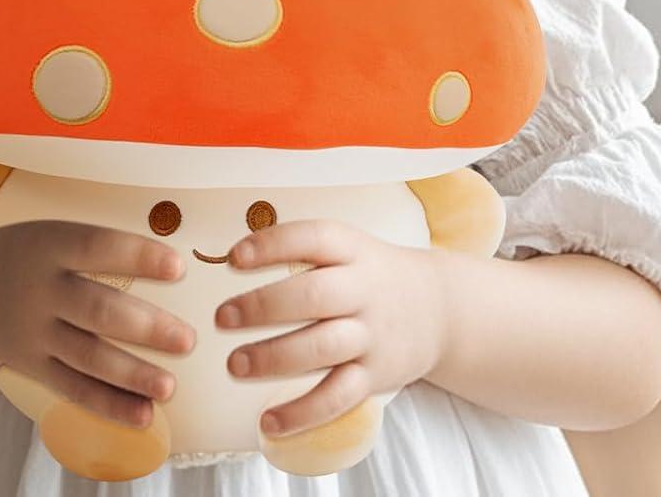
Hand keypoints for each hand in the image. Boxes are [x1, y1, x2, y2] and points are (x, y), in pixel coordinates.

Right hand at [0, 219, 196, 428]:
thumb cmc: (32, 255)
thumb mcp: (54, 233)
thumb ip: (101, 246)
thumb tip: (174, 261)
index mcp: (50, 246)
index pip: (96, 246)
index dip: (137, 256)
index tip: (177, 267)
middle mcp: (40, 291)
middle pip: (96, 310)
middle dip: (144, 327)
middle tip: (187, 339)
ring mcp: (35, 333)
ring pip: (87, 357)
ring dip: (131, 374)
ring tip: (169, 387)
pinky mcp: (34, 367)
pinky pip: (74, 389)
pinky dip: (109, 405)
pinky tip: (143, 416)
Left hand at [214, 219, 448, 439]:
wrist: (438, 308)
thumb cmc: (370, 275)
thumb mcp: (347, 247)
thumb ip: (300, 250)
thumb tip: (233, 257)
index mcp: (352, 249)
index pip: (312, 239)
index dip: (272, 246)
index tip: (234, 258)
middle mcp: (363, 290)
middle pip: (313, 296)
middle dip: (263, 307)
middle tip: (222, 317)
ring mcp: (370, 335)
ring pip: (321, 348)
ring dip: (273, 358)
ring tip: (235, 364)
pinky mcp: (375, 376)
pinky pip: (337, 398)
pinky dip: (302, 413)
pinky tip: (268, 421)